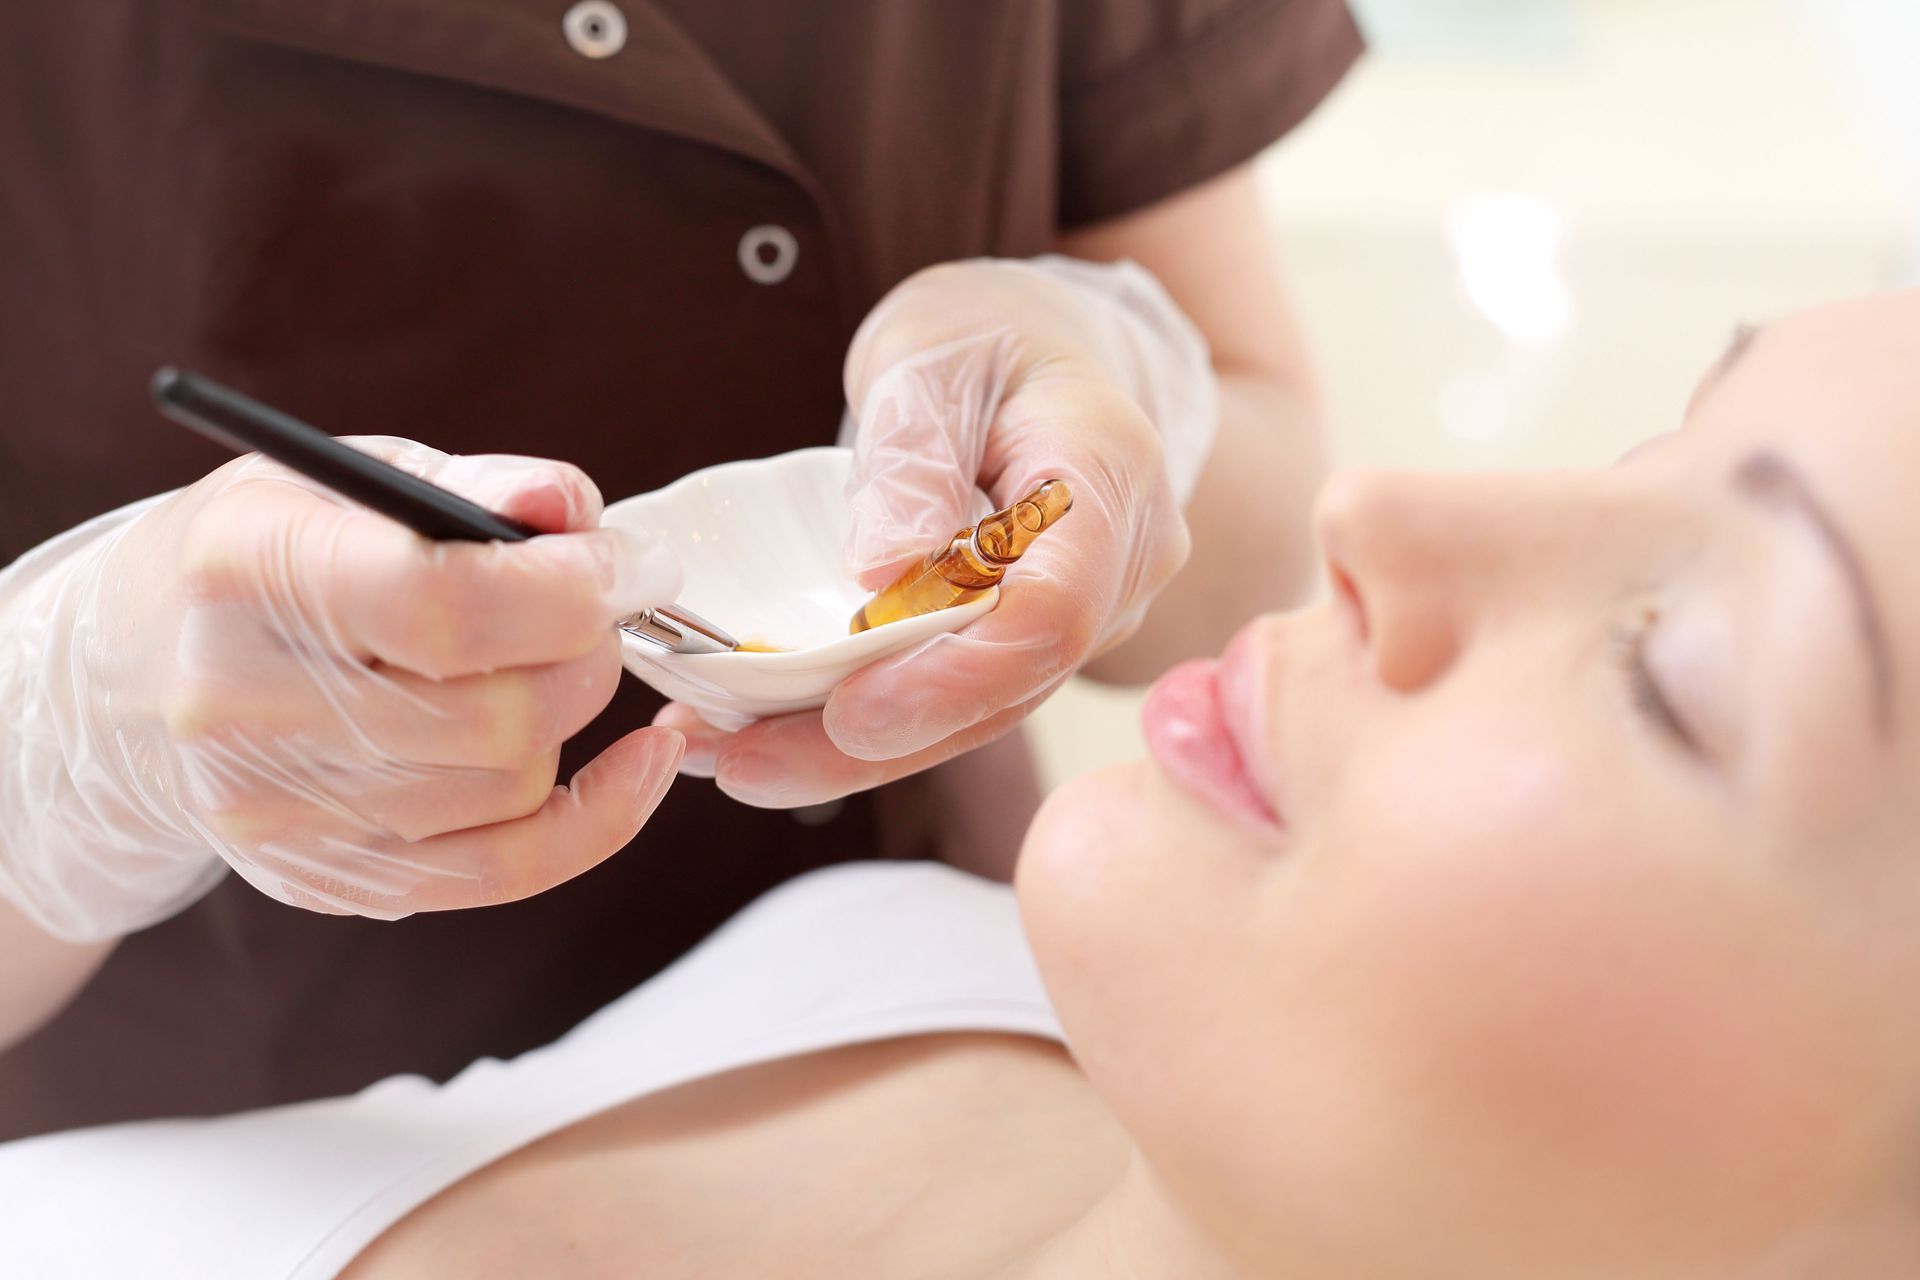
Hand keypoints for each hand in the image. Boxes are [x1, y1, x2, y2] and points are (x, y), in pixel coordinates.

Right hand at [0, 439, 684, 940]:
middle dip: (589, 654)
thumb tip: (578, 511)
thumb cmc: (273, 555)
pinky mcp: (321, 878)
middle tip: (603, 611)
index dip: (570, 591)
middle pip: (492, 716)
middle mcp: (245, 704)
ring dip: (573, 721)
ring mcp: (277, 811)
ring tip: (557, 662)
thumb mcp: (352, 478)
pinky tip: (636, 762)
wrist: (138, 675)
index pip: (441, 605)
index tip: (633, 566)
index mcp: (248, 570)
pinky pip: (504, 871)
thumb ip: (478, 484)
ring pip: (509, 788)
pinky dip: (597, 818)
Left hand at [658, 256, 1217, 805]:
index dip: (953, 677)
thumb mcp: (930, 356)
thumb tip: (884, 570)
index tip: (849, 712)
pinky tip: (760, 738)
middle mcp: (1120, 566)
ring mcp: (1086, 615)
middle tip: (743, 764)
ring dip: (850, 753)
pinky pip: (954, 698)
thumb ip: (912, 456)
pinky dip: (859, 724)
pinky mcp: (1031, 645)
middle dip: (877, 744)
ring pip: (976, 712)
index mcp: (1108, 476)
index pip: (1054, 611)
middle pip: (1008, 687)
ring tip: (727, 761)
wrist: (1041, 349)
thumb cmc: (987, 337)